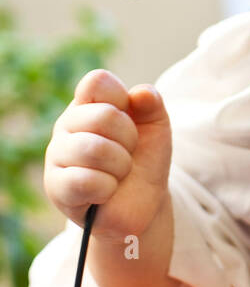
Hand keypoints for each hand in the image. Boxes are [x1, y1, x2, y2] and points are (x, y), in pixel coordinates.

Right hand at [44, 69, 171, 242]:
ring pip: (95, 149)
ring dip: (121, 165)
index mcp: (88, 104)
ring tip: (118, 173)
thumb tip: (141, 93)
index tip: (131, 119)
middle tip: (128, 153)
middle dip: (130, 139)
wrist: (141, 204)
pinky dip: (108, 188)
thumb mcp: (157, 128)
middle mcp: (67, 125)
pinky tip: (105, 191)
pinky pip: (85, 180)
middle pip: (104, 116)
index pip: (97, 81)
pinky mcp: (56, 187)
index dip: (123, 100)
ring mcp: (57, 155)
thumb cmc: (144, 160)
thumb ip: (153, 105)